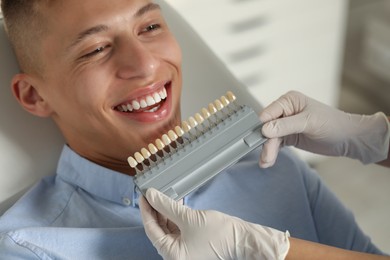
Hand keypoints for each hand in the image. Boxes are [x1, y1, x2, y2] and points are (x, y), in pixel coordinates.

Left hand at [139, 188, 289, 259]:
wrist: (241, 238)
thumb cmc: (219, 234)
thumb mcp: (188, 217)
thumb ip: (167, 206)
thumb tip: (152, 196)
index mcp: (172, 255)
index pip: (152, 231)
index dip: (146, 211)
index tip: (144, 196)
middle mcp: (176, 255)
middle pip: (159, 230)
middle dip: (156, 210)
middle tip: (152, 193)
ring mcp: (184, 249)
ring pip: (167, 228)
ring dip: (165, 211)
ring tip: (163, 195)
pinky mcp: (191, 243)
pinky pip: (177, 228)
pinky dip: (175, 216)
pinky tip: (174, 202)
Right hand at [258, 91, 389, 167]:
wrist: (348, 139)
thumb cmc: (333, 125)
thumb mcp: (309, 123)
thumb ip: (286, 125)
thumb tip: (265, 129)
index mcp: (289, 101)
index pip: (268, 113)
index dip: (262, 126)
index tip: (258, 139)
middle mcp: (285, 111)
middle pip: (267, 127)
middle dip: (266, 142)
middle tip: (266, 157)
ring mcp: (286, 124)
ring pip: (270, 137)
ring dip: (267, 150)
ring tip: (266, 162)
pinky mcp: (289, 136)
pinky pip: (276, 144)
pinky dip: (272, 152)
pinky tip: (268, 161)